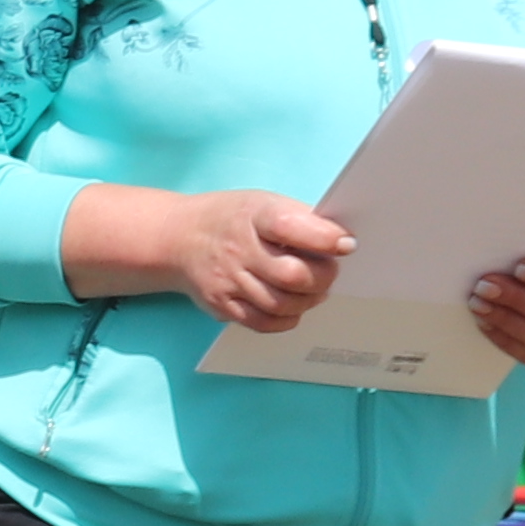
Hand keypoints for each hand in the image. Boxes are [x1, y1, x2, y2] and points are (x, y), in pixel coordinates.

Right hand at [169, 192, 353, 331]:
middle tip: (329, 272)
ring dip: (308, 300)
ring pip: (281, 304)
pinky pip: (264, 323)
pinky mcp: (223, 306)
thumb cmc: (232, 219)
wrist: (178, 238)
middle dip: (322, 277)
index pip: (291, 227)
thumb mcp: (262, 203)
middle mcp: (238, 249)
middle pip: (291, 275)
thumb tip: (340, 241)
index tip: (346, 244)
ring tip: (313, 290)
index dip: (325, 238)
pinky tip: (292, 306)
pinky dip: (287, 318)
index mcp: (253, 215)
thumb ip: (299, 219)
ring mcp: (228, 281)